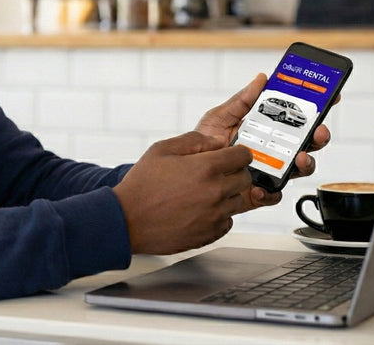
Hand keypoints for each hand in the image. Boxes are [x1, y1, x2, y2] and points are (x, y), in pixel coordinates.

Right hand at [113, 132, 252, 254]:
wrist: (128, 220)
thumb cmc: (142, 185)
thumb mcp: (161, 150)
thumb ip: (193, 140)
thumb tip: (215, 141)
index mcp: (206, 168)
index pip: (243, 156)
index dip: (236, 153)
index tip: (228, 156)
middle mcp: (216, 192)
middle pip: (245, 178)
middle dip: (232, 173)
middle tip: (212, 175)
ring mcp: (215, 215)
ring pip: (237, 200)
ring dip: (226, 195)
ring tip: (200, 194)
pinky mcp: (211, 233)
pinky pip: (227, 221)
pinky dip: (218, 215)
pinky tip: (198, 210)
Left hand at [196, 74, 331, 209]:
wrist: (189, 168)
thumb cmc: (207, 140)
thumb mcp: (222, 115)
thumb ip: (242, 100)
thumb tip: (262, 79)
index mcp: (269, 130)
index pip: (299, 119)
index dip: (317, 108)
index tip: (330, 97)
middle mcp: (275, 151)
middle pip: (308, 144)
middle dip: (319, 136)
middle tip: (319, 131)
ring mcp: (270, 172)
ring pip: (299, 169)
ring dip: (306, 164)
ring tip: (300, 158)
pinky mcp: (259, 191)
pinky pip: (273, 195)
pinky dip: (270, 192)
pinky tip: (259, 186)